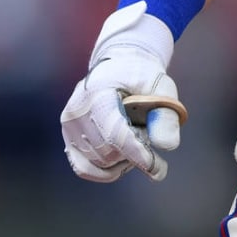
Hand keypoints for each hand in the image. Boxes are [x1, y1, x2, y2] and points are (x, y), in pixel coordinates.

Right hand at [61, 2, 182, 181]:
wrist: (118, 65)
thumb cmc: (142, 77)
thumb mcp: (161, 88)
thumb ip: (166, 114)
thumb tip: (168, 146)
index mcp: (98, 93)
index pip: (115, 133)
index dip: (137, 155)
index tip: (159, 170)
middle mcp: (77, 111)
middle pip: (110, 151)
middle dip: (136, 153)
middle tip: (150, 137)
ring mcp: (69, 126)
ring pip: (101, 163)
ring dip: (124, 161)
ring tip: (136, 138)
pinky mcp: (68, 137)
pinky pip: (84, 168)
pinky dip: (106, 171)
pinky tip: (123, 162)